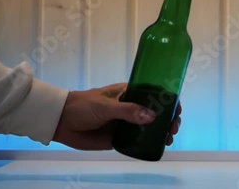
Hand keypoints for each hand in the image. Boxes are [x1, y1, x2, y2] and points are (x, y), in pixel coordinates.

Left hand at [53, 83, 181, 149]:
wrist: (61, 123)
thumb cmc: (82, 106)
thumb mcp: (106, 105)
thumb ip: (128, 111)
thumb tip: (152, 117)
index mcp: (129, 92)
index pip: (154, 93)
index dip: (168, 100)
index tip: (177, 109)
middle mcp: (131, 107)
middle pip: (156, 112)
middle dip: (168, 118)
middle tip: (173, 127)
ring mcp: (126, 123)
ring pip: (149, 127)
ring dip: (161, 131)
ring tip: (168, 138)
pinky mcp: (120, 138)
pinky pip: (138, 141)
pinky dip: (149, 143)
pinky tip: (158, 146)